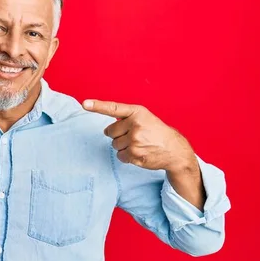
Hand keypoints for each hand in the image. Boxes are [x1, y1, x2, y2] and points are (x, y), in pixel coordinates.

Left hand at [82, 99, 196, 172]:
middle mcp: (135, 124)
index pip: (114, 108)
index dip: (97, 106)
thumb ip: (127, 119)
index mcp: (137, 112)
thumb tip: (107, 130)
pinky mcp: (135, 154)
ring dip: (123, 146)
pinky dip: (127, 156)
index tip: (84, 103)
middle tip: (134, 136)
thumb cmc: (157, 132)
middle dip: (118, 135)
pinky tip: (139, 153)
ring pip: (114, 145)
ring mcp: (135, 140)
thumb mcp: (145, 118)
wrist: (174, 150)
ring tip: (139, 144)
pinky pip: (120, 156)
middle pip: (110, 132)